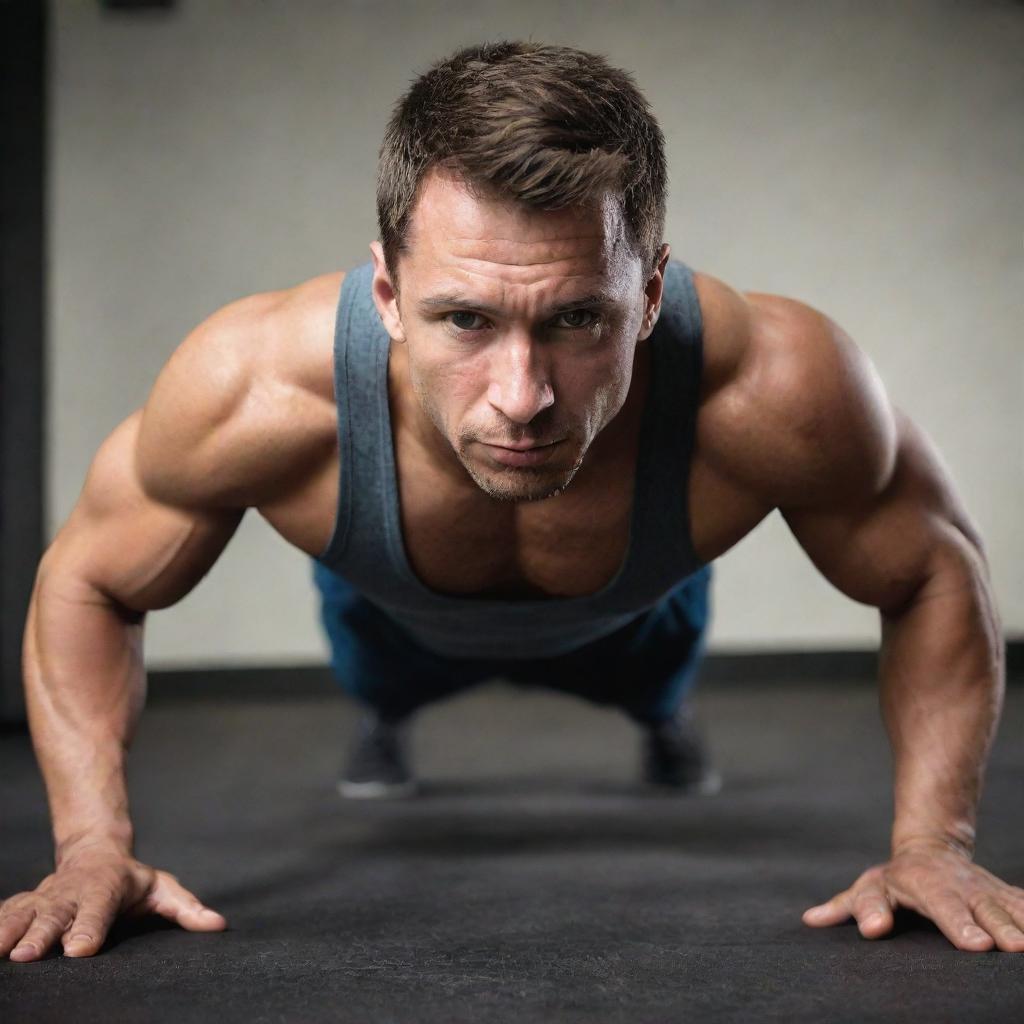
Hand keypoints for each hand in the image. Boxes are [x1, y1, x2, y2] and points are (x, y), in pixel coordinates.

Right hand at [0, 839, 226, 961]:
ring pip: (25, 911)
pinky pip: (6, 913)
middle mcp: (72, 891)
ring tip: (2, 952)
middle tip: (31, 956)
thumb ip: (187, 908)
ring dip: (12, 931)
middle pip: (57, 912)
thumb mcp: (163, 889)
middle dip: (43, 933)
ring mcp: (46, 897)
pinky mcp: (25, 904)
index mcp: (107, 887)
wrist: (94, 852)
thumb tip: (218, 925)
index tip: (80, 950)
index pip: (99, 908)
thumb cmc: (131, 881)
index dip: (90, 928)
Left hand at [802, 838, 1023, 951]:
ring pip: (1009, 906)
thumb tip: (812, 919)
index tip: (973, 945)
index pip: (939, 906)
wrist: (932, 848)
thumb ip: (849, 906)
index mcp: (923, 886)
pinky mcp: (1006, 898)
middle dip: (996, 926)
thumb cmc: (894, 879)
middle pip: (979, 908)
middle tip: (1008, 947)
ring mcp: (985, 891)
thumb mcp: (868, 889)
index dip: (958, 925)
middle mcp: (958, 888)